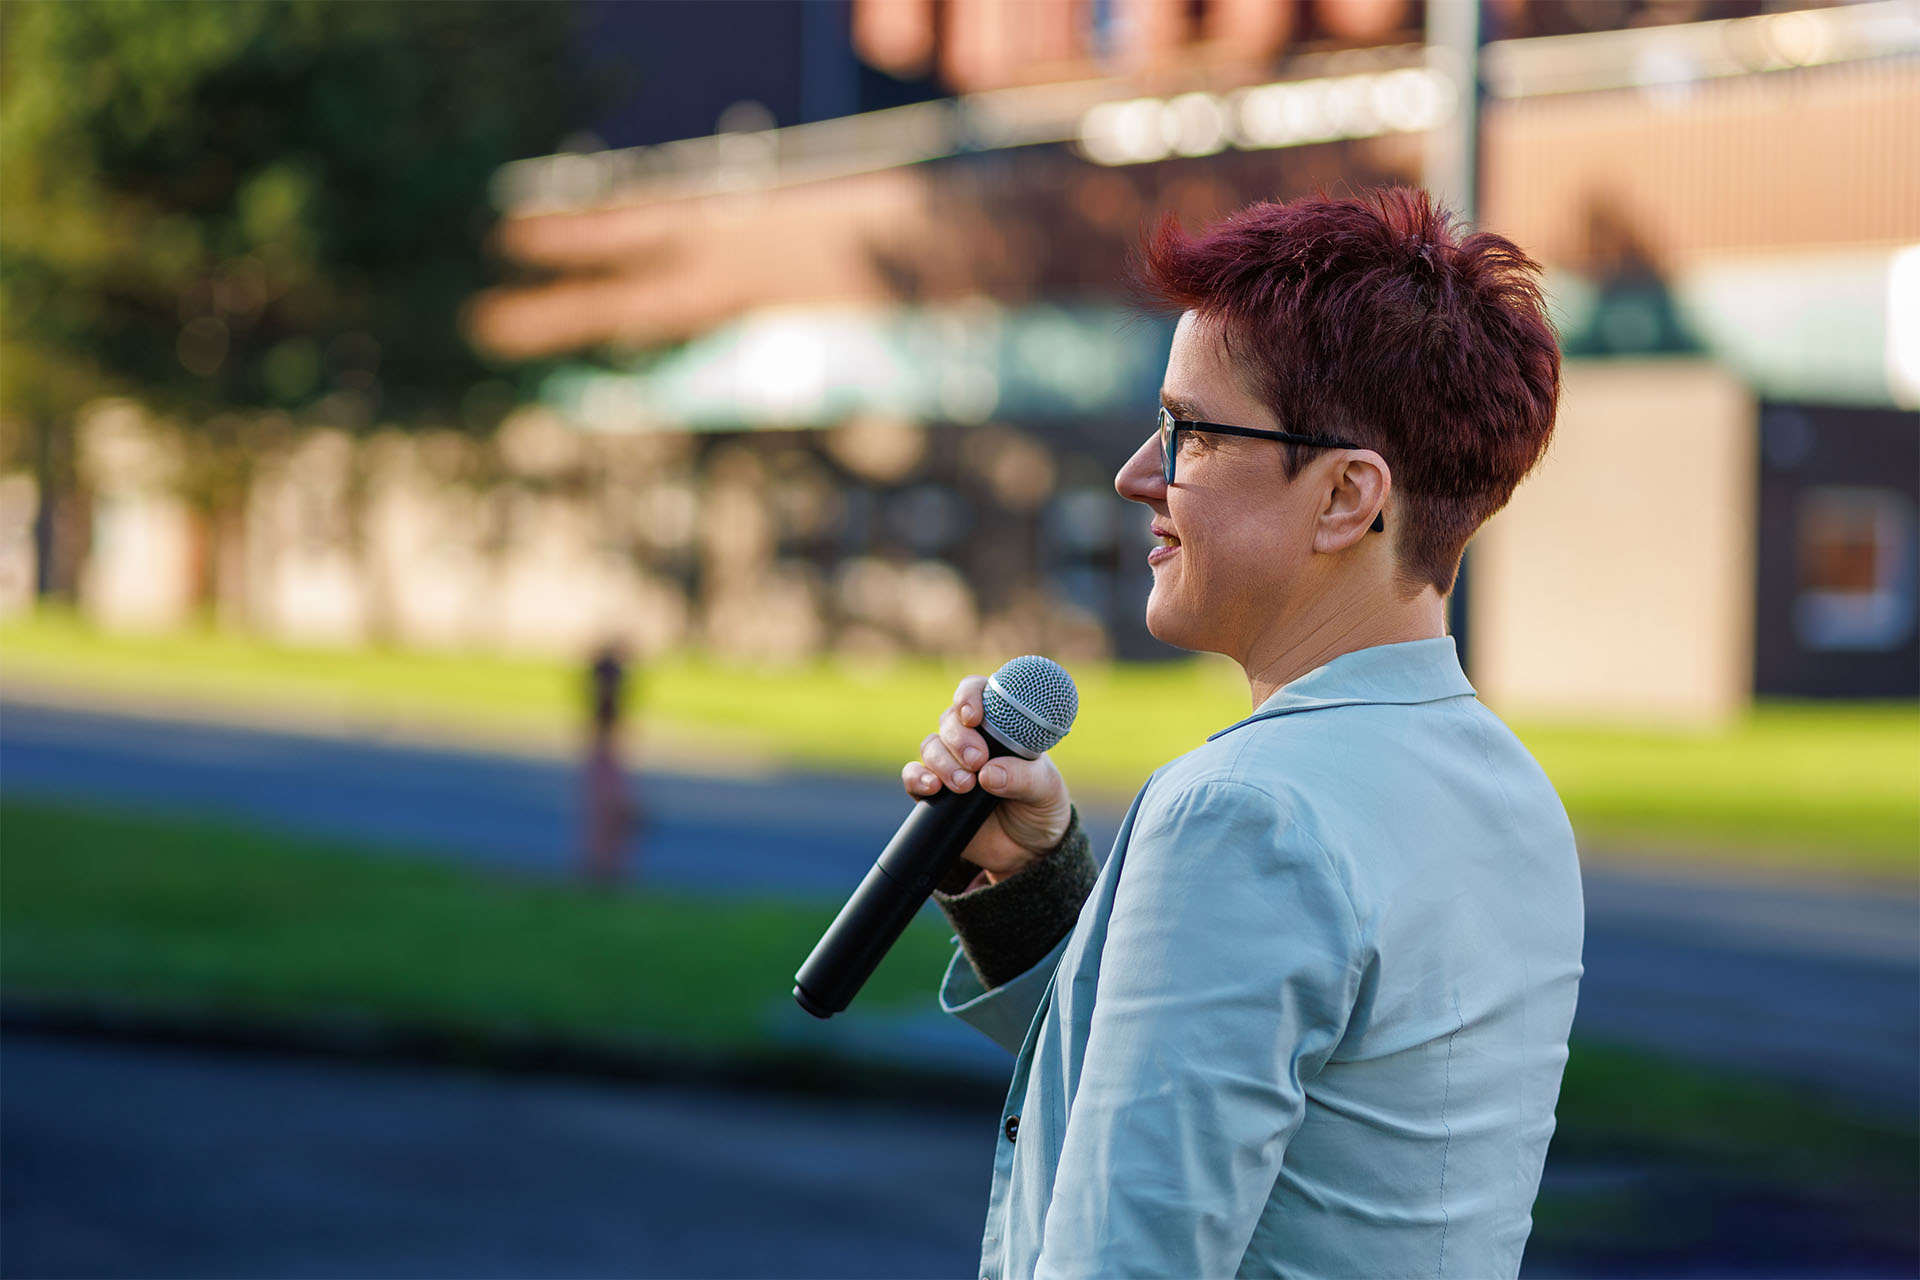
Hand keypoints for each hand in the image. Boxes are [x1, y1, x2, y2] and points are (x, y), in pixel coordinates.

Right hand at [901, 674, 1071, 883]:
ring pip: (930, 746)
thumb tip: (988, 774)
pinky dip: (918, 778)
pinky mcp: (934, 793)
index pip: (978, 693)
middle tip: (978, 761)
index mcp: (1000, 726)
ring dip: (944, 763)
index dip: (970, 696)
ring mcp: (950, 764)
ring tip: (966, 785)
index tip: (973, 716)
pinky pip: (914, 776)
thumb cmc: (1041, 807)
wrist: (1028, 850)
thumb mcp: (1045, 790)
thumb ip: (1023, 778)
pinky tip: (933, 788)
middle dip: (960, 739)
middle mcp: (971, 740)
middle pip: (950, 721)